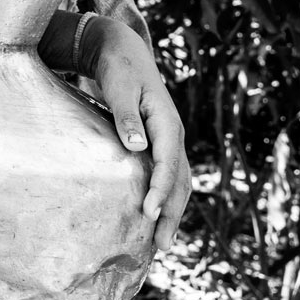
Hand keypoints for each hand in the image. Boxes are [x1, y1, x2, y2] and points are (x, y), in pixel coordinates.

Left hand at [91, 18, 190, 251]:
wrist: (124, 53)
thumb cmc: (120, 70)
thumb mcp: (120, 88)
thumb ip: (126, 117)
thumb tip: (136, 147)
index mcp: (166, 122)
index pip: (168, 161)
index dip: (161, 189)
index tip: (151, 213)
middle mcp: (172, 135)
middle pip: (180, 180)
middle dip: (172, 213)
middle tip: (161, 245)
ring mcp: (168, 141)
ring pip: (178, 183)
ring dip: (173, 212)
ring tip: (161, 243)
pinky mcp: (159, 146)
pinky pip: (168, 178)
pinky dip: (167, 200)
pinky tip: (157, 219)